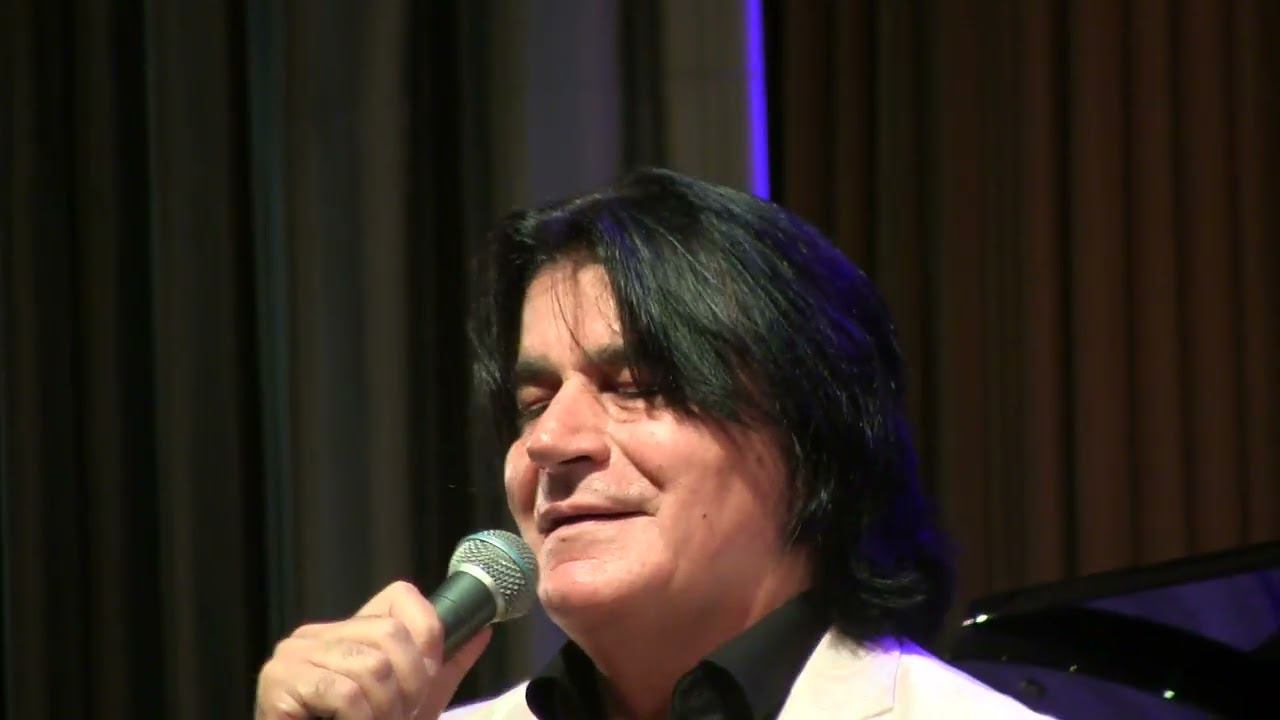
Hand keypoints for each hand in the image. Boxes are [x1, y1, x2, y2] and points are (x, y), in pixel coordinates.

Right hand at [255, 580, 491, 718]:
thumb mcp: (411, 701)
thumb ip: (443, 667)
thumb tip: (482, 630)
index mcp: (347, 629)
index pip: (402, 596)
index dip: (427, 639)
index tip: (425, 684)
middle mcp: (317, 632)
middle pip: (392, 634)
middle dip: (409, 686)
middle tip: (399, 717)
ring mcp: (294, 653)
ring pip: (373, 667)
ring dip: (385, 710)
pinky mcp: (280, 680)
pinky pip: (345, 692)